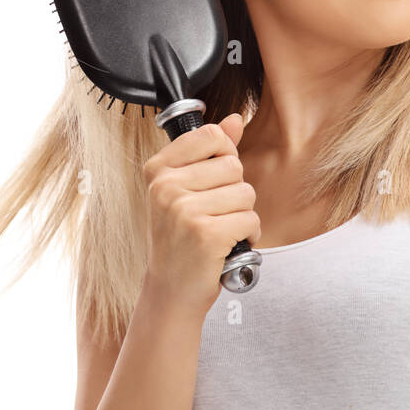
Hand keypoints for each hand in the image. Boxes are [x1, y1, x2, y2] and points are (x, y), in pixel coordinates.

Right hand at [141, 113, 259, 317]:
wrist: (171, 291)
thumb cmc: (181, 238)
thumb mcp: (186, 190)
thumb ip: (211, 152)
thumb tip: (234, 119)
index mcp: (158, 170)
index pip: (211, 135)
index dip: (224, 156)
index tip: (212, 180)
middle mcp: (166, 187)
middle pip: (234, 166)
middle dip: (235, 192)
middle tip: (213, 215)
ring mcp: (184, 210)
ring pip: (246, 193)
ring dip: (243, 215)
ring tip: (220, 231)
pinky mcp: (206, 234)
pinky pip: (251, 219)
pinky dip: (249, 235)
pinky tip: (228, 246)